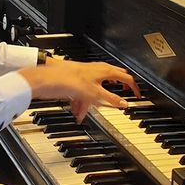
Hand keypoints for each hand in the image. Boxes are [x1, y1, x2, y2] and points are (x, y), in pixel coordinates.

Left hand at [17, 60, 139, 122]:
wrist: (47, 79)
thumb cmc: (68, 79)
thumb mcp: (94, 93)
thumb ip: (110, 99)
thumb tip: (124, 104)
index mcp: (105, 70)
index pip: (126, 77)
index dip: (133, 87)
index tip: (138, 96)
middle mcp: (97, 70)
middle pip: (111, 82)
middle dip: (115, 93)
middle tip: (121, 98)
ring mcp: (86, 75)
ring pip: (96, 91)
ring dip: (93, 103)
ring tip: (87, 113)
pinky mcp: (76, 80)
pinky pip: (85, 94)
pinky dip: (83, 103)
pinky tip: (78, 112)